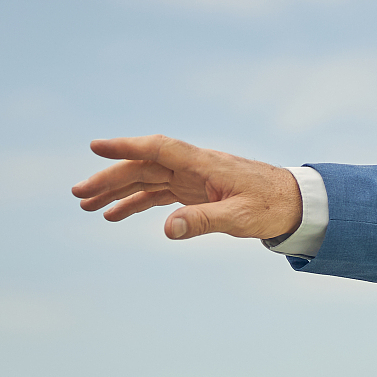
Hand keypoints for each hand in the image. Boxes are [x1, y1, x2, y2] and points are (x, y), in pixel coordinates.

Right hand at [73, 135, 302, 240]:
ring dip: (116, 192)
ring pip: (146, 180)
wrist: (299, 204)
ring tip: (87, 207)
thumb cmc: (273, 205)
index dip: (126, 146)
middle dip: (109, 178)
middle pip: (143, 166)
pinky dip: (136, 203)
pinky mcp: (196, 191)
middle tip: (78, 195)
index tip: (95, 146)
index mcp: (203, 163)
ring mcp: (193, 178)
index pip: (157, 148)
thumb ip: (203, 221)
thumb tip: (166, 230)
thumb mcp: (239, 218)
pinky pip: (159, 193)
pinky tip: (115, 215)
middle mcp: (193, 166)